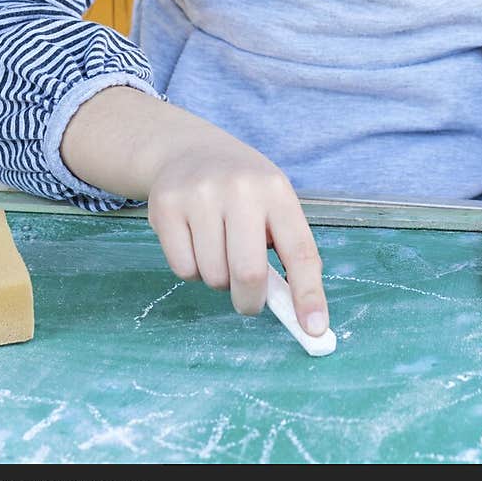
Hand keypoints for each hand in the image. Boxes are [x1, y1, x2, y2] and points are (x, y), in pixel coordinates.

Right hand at [145, 115, 329, 336]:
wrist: (188, 151)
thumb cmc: (242, 189)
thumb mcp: (272, 203)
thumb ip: (286, 250)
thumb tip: (303, 313)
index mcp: (276, 190)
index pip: (299, 250)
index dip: (308, 294)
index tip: (315, 329)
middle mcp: (240, 188)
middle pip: (249, 272)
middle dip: (250, 300)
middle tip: (248, 301)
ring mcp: (200, 195)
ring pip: (213, 275)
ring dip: (219, 280)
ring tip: (218, 250)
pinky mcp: (166, 206)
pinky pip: (183, 269)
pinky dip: (192, 270)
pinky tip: (194, 241)